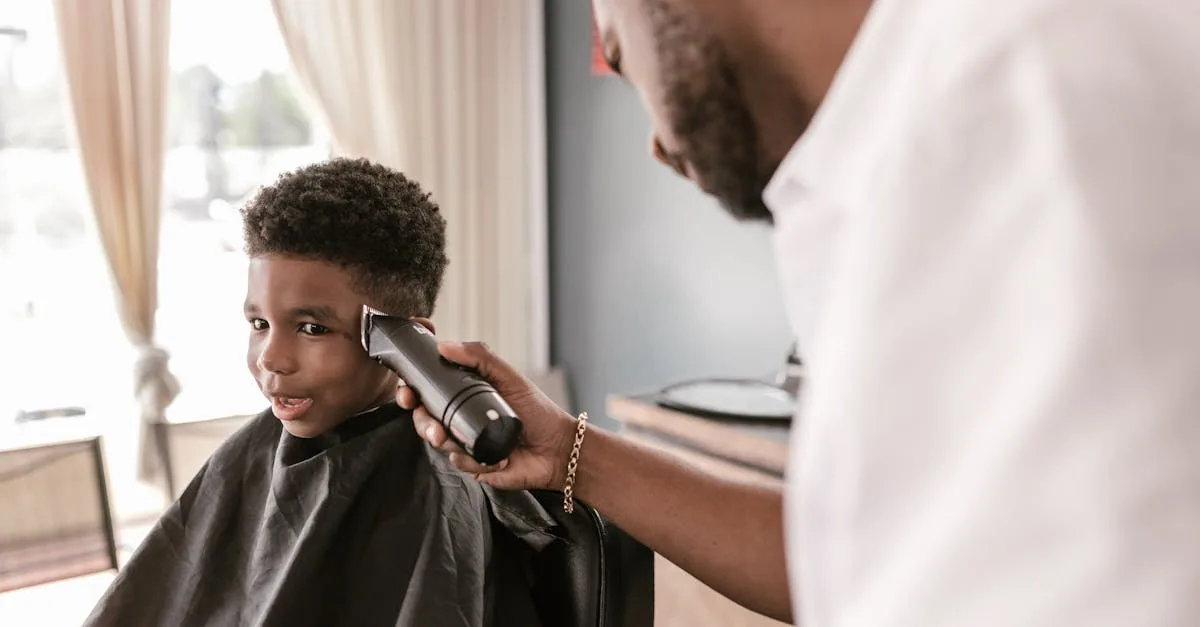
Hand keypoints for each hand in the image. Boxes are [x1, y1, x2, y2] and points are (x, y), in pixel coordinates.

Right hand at [396, 341, 577, 490]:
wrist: (558, 448)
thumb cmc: (537, 411)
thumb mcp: (509, 378)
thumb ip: (479, 357)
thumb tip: (444, 346)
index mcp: (465, 395)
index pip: (429, 391)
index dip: (412, 392)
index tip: (407, 394)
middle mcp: (461, 418)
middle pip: (425, 419)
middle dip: (423, 424)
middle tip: (435, 429)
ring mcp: (466, 443)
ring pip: (438, 444)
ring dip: (447, 444)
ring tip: (462, 444)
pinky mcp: (475, 466)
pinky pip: (460, 465)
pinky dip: (474, 462)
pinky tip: (497, 459)